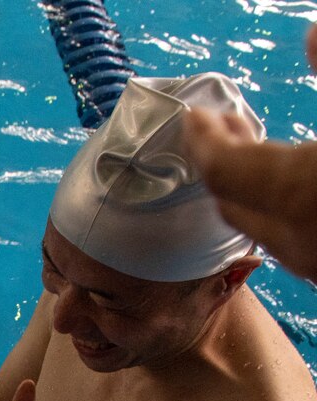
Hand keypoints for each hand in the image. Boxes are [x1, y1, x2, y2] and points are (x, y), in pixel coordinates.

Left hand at [185, 104, 316, 283]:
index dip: (202, 140)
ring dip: (245, 185)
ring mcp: (311, 262)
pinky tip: (291, 183)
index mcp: (299, 193)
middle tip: (218, 126)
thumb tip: (310, 38)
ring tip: (252, 147)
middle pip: (229, 202)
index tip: (193, 116)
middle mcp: (296, 238)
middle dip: (218, 159)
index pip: (221, 170)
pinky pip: (285, 237)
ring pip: (258, 224)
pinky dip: (272, 206)